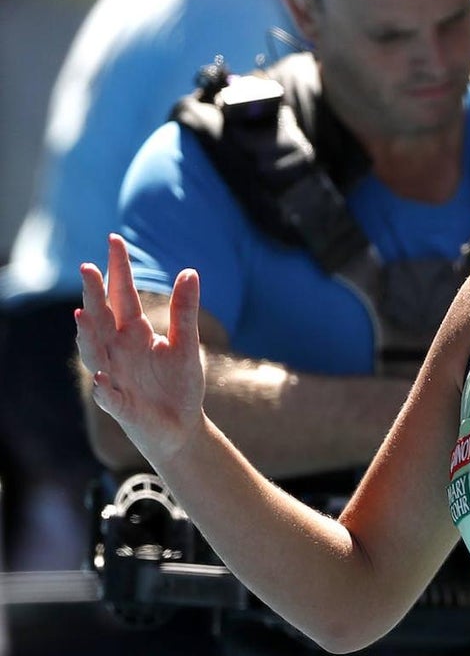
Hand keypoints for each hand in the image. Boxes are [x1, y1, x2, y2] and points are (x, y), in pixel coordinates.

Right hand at [75, 234, 206, 463]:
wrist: (181, 426)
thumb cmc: (178, 384)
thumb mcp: (186, 344)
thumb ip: (184, 311)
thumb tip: (190, 271)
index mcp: (134, 333)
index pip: (122, 296)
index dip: (118, 270)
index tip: (114, 240)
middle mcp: (118, 351)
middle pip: (102, 319)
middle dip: (94, 295)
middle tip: (88, 268)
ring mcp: (116, 377)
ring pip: (95, 354)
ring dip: (87, 338)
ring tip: (83, 316)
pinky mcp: (121, 405)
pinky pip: (109, 397)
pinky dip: (104, 389)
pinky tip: (103, 379)